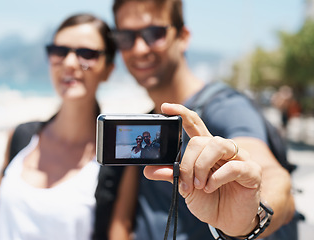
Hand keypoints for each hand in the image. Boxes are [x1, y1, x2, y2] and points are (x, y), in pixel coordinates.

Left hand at [144, 103, 261, 235]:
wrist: (227, 221)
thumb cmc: (208, 200)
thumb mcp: (185, 187)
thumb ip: (171, 175)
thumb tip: (148, 170)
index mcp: (206, 150)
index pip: (195, 124)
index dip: (181, 113)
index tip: (165, 107)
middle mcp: (223, 149)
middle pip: (201, 140)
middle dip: (187, 163)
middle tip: (185, 184)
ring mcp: (240, 158)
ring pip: (216, 146)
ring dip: (201, 167)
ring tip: (199, 186)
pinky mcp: (252, 171)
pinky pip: (234, 166)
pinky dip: (217, 177)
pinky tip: (211, 187)